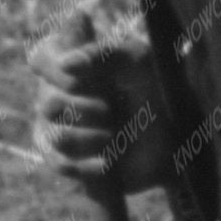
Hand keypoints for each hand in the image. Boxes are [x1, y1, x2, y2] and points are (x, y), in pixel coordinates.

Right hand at [31, 10, 173, 193]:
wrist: (179, 135)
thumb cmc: (156, 88)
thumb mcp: (140, 62)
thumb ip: (105, 54)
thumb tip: (67, 63)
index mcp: (70, 65)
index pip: (41, 59)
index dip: (53, 71)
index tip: (77, 80)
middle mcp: (58, 96)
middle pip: (48, 103)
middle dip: (82, 109)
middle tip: (110, 111)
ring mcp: (60, 130)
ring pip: (55, 137)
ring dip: (87, 138)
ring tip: (113, 136)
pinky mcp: (70, 163)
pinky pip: (61, 165)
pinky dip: (85, 165)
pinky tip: (108, 162)